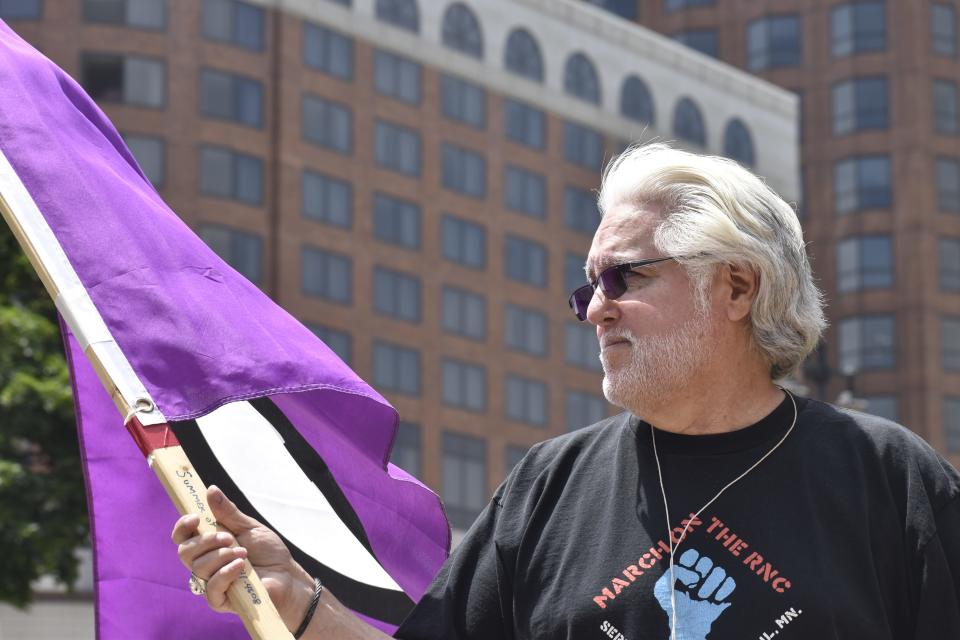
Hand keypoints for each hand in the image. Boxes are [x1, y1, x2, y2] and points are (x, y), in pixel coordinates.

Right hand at [171, 485, 314, 629]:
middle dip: (205, 541)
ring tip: (244, 553)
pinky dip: (225, 574)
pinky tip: (241, 567)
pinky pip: (211, 589)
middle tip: (229, 538)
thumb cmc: (268, 552)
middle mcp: (205, 563)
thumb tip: (210, 490)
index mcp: (208, 544)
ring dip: (222, 556)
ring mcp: (211, 583)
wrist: (288, 576)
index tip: (195, 517)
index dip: (183, 526)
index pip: (183, 536)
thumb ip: (228, 512)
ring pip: (198, 568)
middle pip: (184, 552)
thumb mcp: (249, 527)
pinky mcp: (220, 601)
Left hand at [654, 548, 735, 639]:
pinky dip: (723, 591)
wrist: (686, 624)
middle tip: (695, 584)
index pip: (692, 554)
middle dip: (701, 572)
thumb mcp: (663, 588)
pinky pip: (730, 582)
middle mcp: (701, 572)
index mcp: (686, 568)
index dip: (691, 558)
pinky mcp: (724, 591)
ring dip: (711, 584)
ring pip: (720, 570)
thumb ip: (672, 573)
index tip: (688, 568)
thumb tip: (694, 575)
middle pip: (707, 560)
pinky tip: (715, 599)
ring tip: (701, 597)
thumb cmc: (673, 605)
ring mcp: (713, 581)